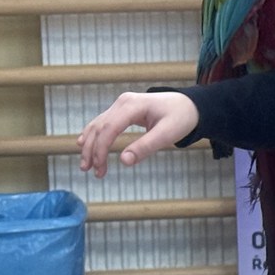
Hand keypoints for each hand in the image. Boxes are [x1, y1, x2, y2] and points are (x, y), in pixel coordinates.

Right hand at [77, 91, 198, 178]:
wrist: (189, 105)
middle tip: (90, 171)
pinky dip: (94, 136)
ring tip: (86, 166)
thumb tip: (124, 161)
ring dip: (90, 145)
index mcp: (132, 106)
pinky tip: (85, 146)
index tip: (99, 169)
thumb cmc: (181, 118)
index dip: (100, 150)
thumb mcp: (167, 134)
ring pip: (98, 125)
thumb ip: (146, 147)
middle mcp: (123, 102)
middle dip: (92, 150)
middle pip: (99, 127)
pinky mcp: (122, 110)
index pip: (108, 129)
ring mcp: (121, 104)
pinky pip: (103, 123)